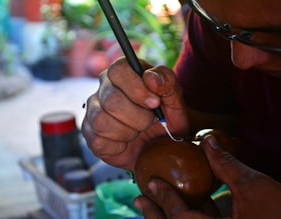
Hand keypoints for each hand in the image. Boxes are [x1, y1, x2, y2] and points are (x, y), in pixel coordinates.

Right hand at [81, 57, 188, 170]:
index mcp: (122, 73)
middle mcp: (103, 89)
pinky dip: (119, 145)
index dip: (137, 87)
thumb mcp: (175, 98)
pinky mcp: (90, 134)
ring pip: (102, 120)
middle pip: (112, 99)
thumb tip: (150, 78)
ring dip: (128, 131)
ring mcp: (93, 111)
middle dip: (138, 116)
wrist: (160, 144)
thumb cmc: (166, 117)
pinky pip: (98, 140)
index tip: (155, 102)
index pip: (118, 70)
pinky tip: (127, 142)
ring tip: (139, 131)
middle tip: (151, 121)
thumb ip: (167, 82)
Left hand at [134, 135, 280, 217]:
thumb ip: (226, 164)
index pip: (179, 218)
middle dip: (156, 213)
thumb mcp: (253, 186)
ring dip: (171, 213)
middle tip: (140, 199)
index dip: (163, 199)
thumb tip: (208, 141)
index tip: (149, 183)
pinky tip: (187, 201)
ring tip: (157, 197)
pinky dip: (192, 213)